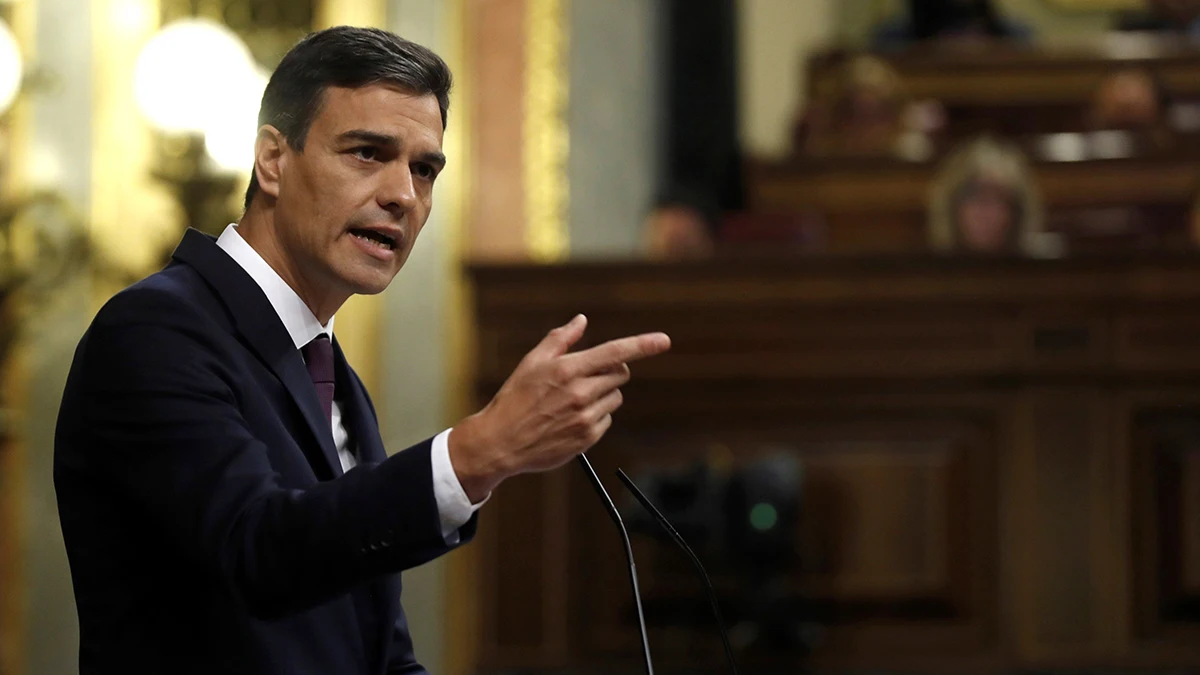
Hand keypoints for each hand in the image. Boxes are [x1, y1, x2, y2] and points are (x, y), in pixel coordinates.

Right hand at [449, 314, 669, 501]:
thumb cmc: (514, 399)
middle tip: (586, 376)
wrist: (500, 442)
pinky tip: (570, 419)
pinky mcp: (587, 438)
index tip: (664, 340)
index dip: (642, 345)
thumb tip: (581, 320)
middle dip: (610, 371)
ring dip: (603, 395)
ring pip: (615, 397)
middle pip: (619, 374)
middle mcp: (580, 393)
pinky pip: (606, 419)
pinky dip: (595, 416)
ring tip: (572, 401)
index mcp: (567, 370)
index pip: (614, 352)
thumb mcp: (532, 363)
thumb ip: (560, 339)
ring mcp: (585, 417)